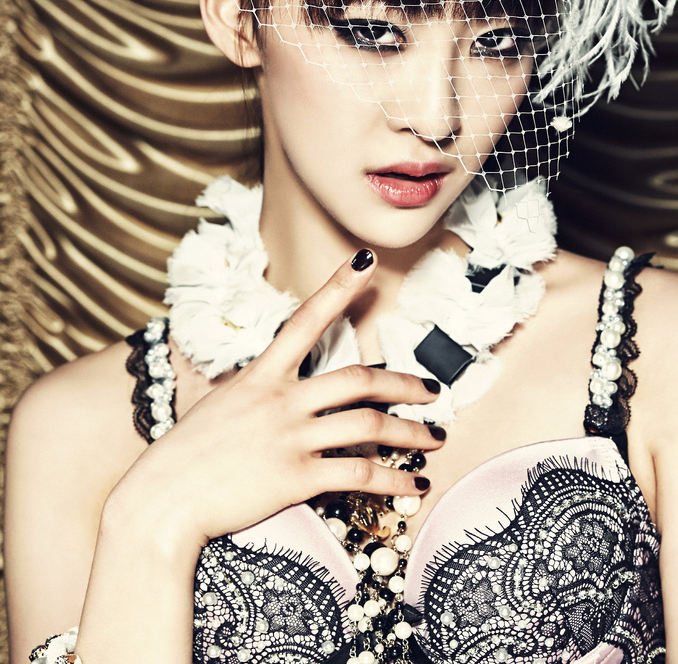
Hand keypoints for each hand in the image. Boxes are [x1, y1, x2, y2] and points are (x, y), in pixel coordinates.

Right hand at [114, 250, 443, 547]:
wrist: (163, 499)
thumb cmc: (188, 452)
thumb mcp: (223, 402)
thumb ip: (257, 389)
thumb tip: (278, 383)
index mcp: (262, 374)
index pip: (306, 319)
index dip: (339, 287)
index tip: (366, 261)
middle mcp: (281, 399)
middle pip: (359, 379)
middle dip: (404, 383)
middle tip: (431, 390)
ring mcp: (290, 437)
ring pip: (369, 426)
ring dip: (410, 433)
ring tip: (433, 440)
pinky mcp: (296, 478)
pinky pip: (359, 475)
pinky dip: (393, 481)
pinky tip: (414, 486)